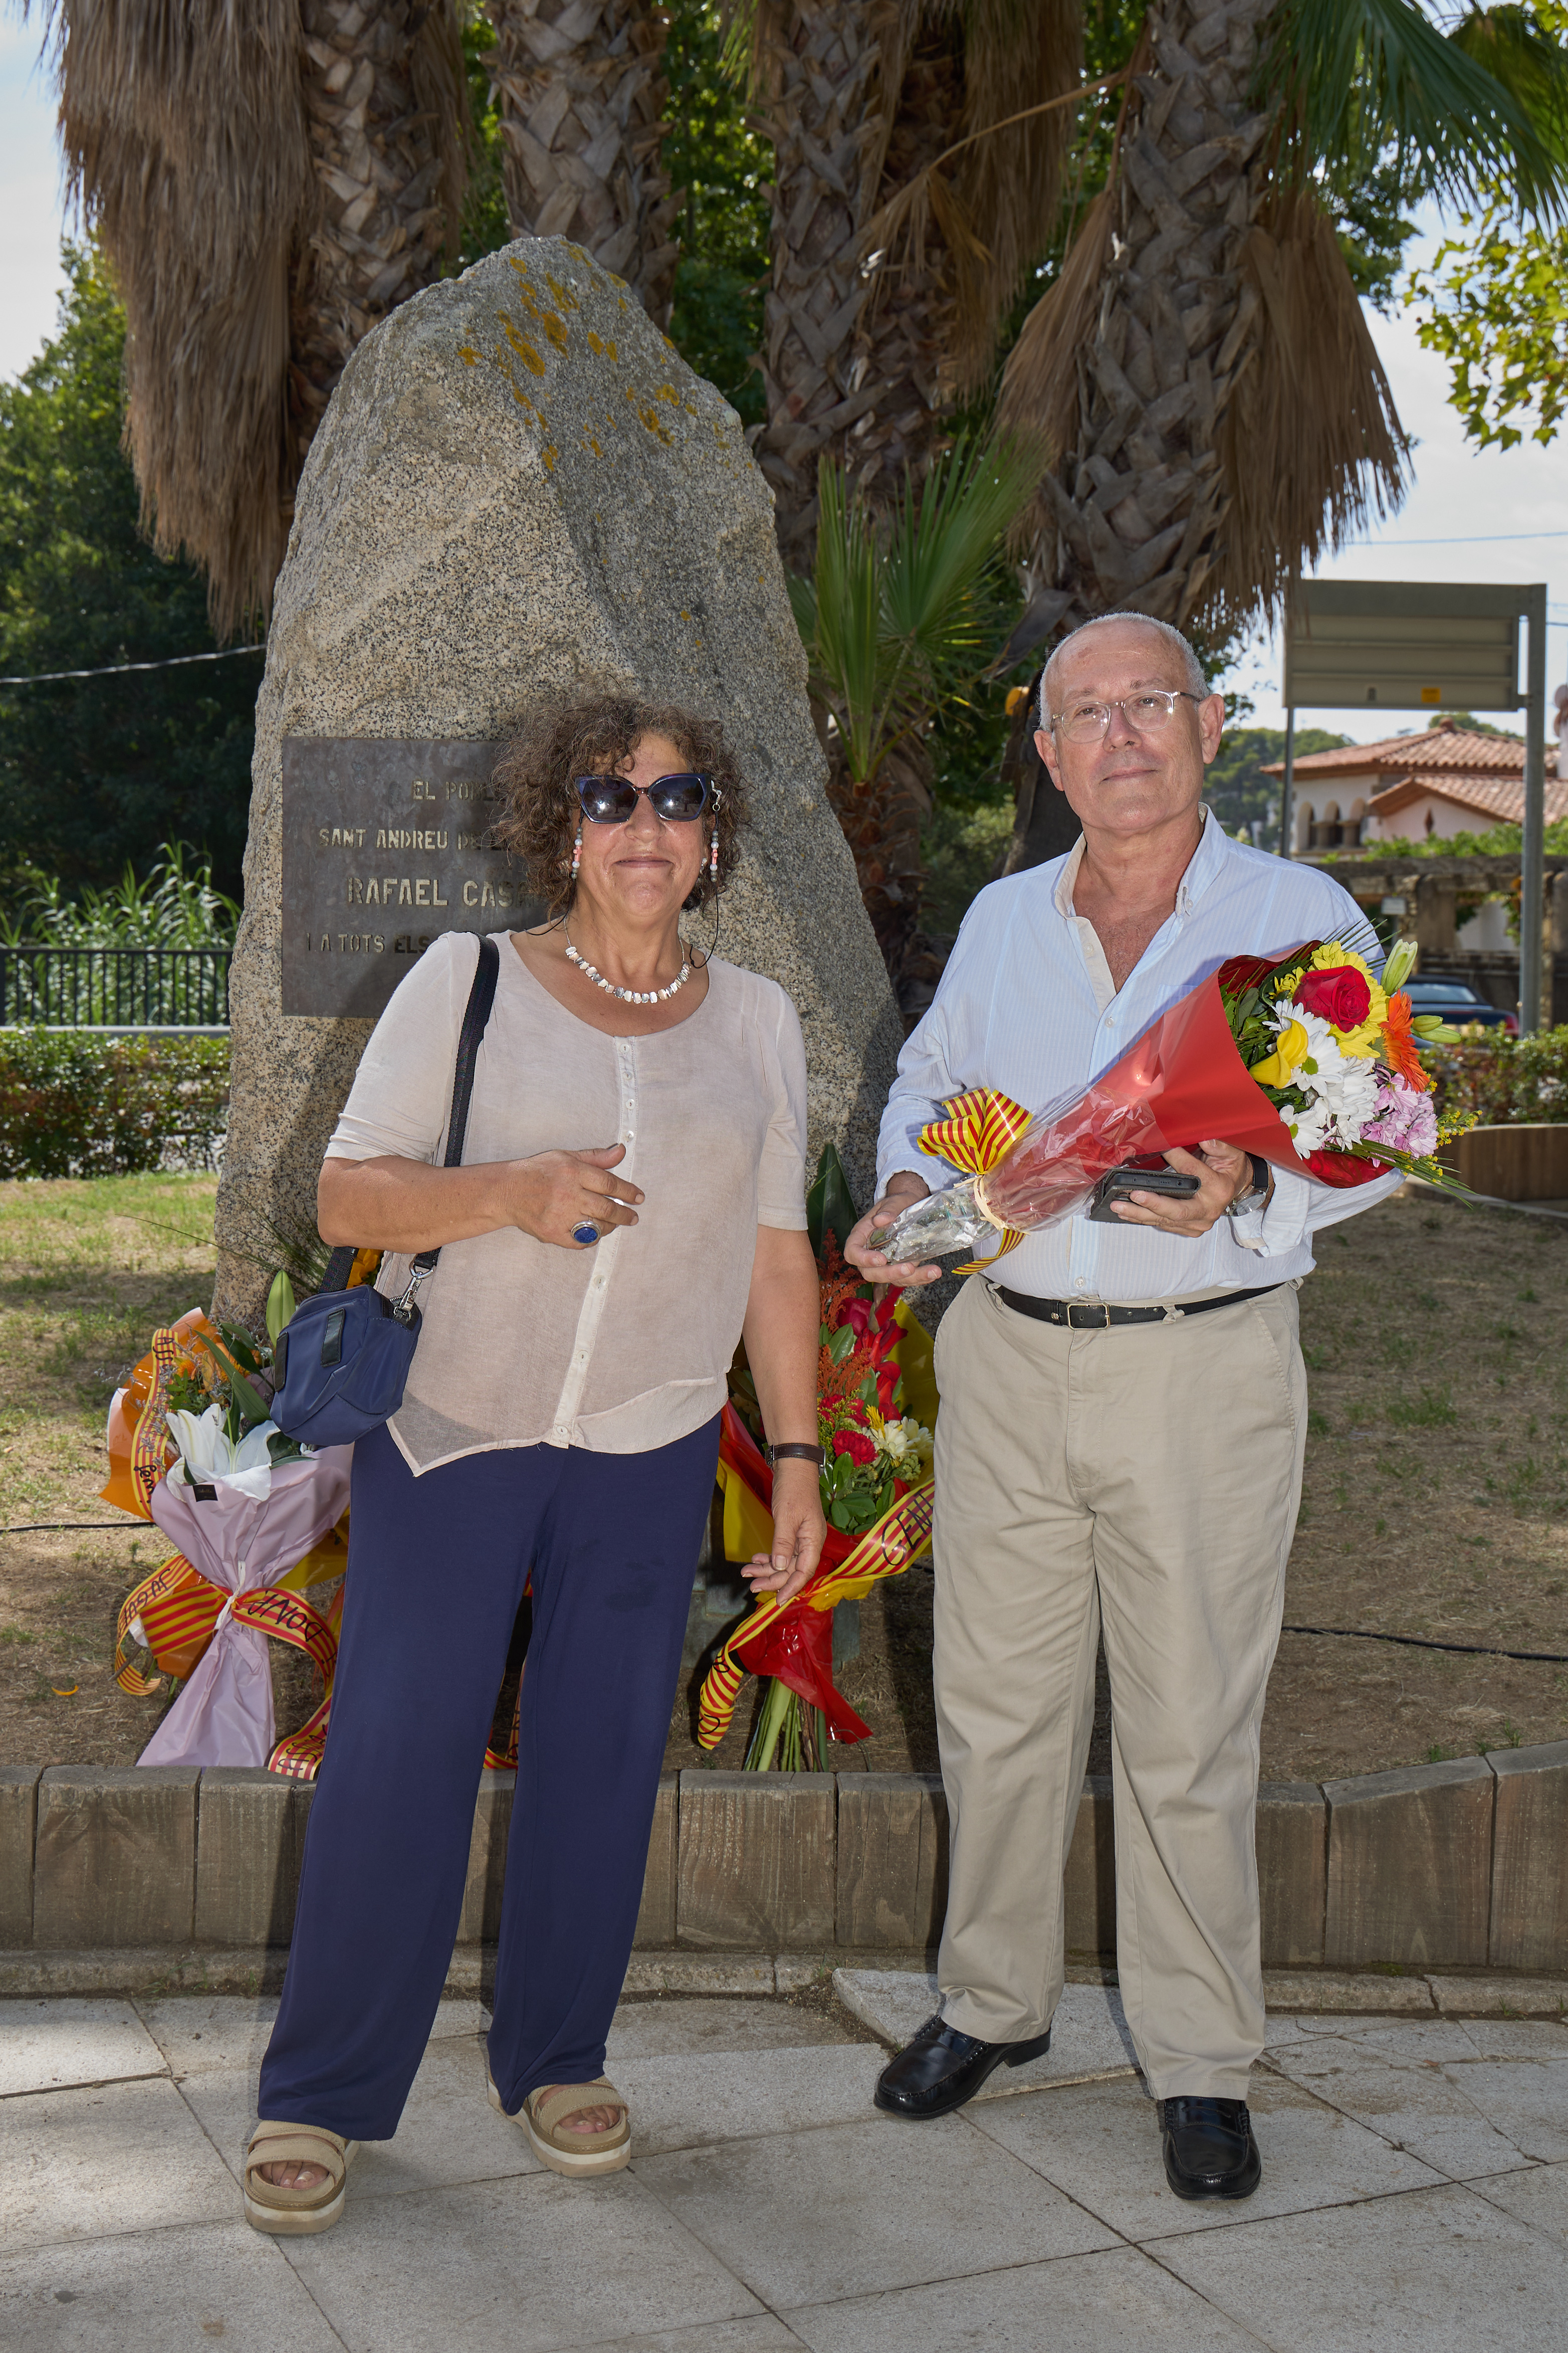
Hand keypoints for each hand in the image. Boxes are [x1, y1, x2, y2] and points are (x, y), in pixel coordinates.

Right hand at [503, 1145, 642, 1248]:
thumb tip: (621, 1152)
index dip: (628, 1192)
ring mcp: (560, 1216)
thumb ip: (596, 1157)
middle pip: (607, 1208)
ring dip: (610, 1226)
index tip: (639, 1198)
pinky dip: (591, 1239)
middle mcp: (568, 1194)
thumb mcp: (566, 1157)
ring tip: (614, 1223)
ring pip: (597, 1226)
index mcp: (572, 1172)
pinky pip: (581, 1242)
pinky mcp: (552, 1233)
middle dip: (625, 1214)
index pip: (609, 1183)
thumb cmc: (538, 1172)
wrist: (507, 1191)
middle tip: (633, 1217)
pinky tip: (594, 1233)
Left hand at [742, 1458, 825, 1605]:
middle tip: (751, 1587)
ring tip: (747, 1573)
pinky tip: (756, 1559)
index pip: (803, 1572)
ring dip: (766, 1569)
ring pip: (784, 1562)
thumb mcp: (787, 1517)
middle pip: (791, 1570)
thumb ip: (783, 1543)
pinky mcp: (791, 1531)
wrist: (793, 1466)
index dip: (791, 1588)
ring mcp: (800, 1537)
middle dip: (772, 1580)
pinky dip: (768, 1557)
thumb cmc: (793, 1489)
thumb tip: (778, 1568)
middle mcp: (809, 1542)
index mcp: (813, 1541)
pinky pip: (781, 1551)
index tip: (777, 1601)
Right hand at [845, 1176, 940, 1287]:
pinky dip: (920, 1278)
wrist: (911, 1205)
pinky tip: (933, 1273)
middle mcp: (870, 1252)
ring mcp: (885, 1262)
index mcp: (861, 1235)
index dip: (863, 1259)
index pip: (852, 1252)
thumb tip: (881, 1220)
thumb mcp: (894, 1200)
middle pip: (870, 1272)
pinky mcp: (899, 1266)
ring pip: (890, 1279)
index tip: (881, 1259)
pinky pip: (905, 1278)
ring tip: (932, 1272)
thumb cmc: (898, 1202)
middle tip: (909, 1268)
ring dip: (911, 1279)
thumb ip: (888, 1209)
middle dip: (890, 1274)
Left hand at [1108, 1141, 1262, 1237]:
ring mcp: (1198, 1223)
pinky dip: (1143, 1218)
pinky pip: (1163, 1224)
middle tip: (1132, 1195)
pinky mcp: (1188, 1229)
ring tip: (1118, 1205)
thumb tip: (1203, 1137)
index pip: (1192, 1172)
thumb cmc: (1231, 1169)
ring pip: (1165, 1220)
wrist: (1237, 1189)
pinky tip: (1126, 1212)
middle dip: (1152, 1203)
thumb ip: (1217, 1145)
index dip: (1175, 1158)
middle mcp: (1208, 1210)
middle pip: (1176, 1210)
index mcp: (1218, 1188)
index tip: (1159, 1147)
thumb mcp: (1231, 1153)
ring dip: (1139, 1213)